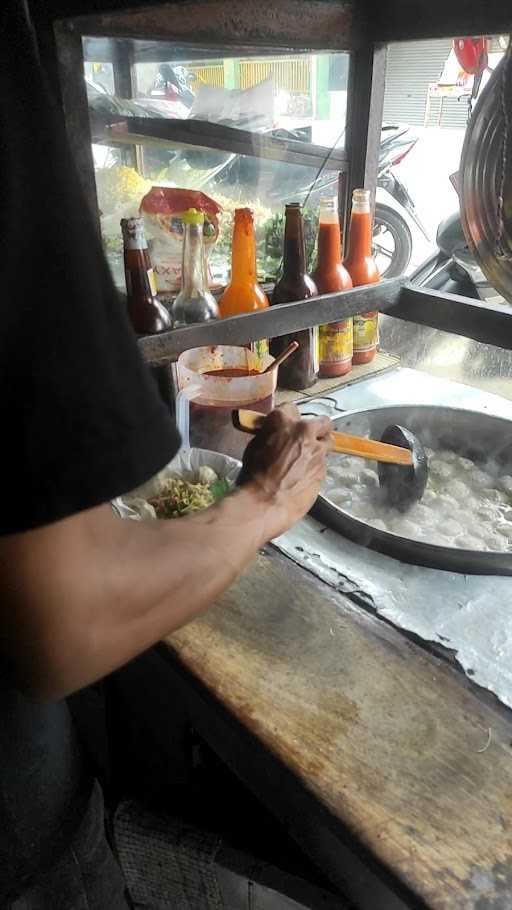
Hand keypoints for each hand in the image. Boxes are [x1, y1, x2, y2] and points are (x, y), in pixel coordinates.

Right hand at [238, 404, 331, 537]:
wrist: (265, 503)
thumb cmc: (253, 476)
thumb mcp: (254, 447)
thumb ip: (269, 435)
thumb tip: (274, 436)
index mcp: (283, 421)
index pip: (291, 408)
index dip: (288, 418)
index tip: (286, 427)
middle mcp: (304, 431)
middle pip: (322, 422)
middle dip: (316, 428)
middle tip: (307, 438)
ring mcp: (318, 451)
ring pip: (327, 443)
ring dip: (319, 448)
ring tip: (307, 459)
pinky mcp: (324, 469)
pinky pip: (323, 463)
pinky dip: (315, 467)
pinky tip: (304, 477)